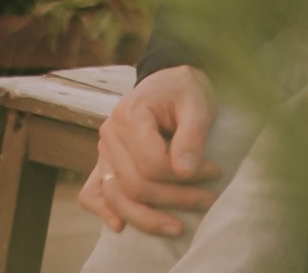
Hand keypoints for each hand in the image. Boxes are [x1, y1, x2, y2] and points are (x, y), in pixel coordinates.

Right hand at [77, 66, 220, 236]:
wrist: (170, 80)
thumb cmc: (187, 90)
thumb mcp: (198, 103)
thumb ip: (192, 135)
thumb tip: (185, 172)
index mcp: (130, 115)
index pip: (152, 163)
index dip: (186, 175)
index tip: (215, 171)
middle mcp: (109, 135)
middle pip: (134, 184)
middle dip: (174, 199)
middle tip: (208, 200)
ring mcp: (103, 150)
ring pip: (115, 196)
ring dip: (146, 217)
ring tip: (178, 227)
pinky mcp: (103, 162)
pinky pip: (92, 193)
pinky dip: (104, 211)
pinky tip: (122, 226)